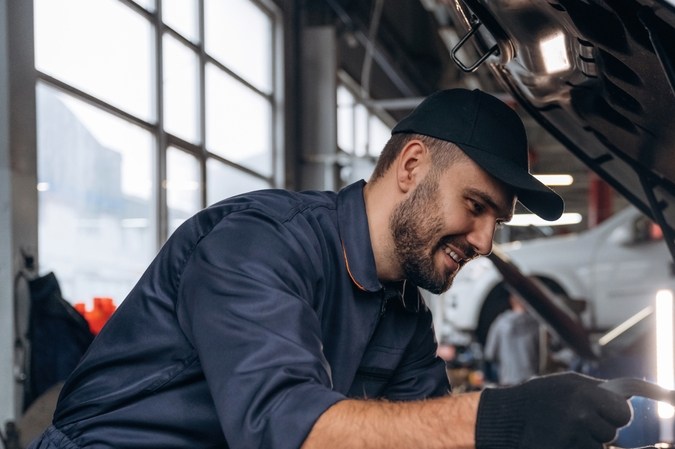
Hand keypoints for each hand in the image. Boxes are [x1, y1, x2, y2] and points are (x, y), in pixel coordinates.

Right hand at [476, 372, 632, 448]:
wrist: (508, 418)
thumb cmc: (542, 397)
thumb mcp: (569, 382)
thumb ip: (599, 389)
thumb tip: (634, 395)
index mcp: (585, 394)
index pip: (623, 412)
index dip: (615, 413)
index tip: (604, 411)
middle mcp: (580, 416)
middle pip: (611, 432)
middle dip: (599, 428)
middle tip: (577, 419)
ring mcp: (572, 437)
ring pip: (599, 446)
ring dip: (587, 440)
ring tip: (564, 429)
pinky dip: (576, 447)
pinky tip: (560, 439)